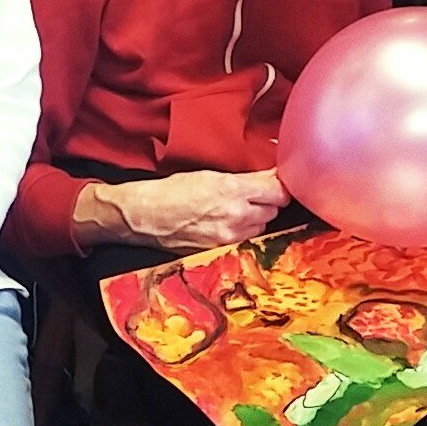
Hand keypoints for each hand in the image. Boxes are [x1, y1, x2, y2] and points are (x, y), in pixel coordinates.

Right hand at [73, 168, 288, 252]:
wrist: (146, 216)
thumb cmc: (172, 190)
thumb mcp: (209, 175)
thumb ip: (243, 179)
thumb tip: (269, 177)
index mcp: (232, 190)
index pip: (278, 191)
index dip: (280, 185)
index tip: (278, 181)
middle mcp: (236, 216)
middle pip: (274, 209)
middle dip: (269, 200)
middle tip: (256, 193)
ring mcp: (230, 237)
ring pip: (263, 226)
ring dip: (258, 217)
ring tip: (240, 208)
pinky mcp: (223, 250)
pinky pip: (247, 239)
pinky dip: (245, 231)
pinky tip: (231, 223)